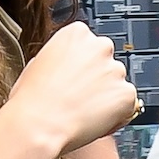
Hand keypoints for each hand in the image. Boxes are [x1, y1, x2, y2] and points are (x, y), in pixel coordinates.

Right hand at [0, 24, 134, 158]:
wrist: (37, 125)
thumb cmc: (30, 100)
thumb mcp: (38, 64)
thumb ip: (61, 59)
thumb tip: (69, 67)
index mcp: (76, 33)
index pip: (89, 46)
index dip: (82, 67)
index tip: (75, 80)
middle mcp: (100, 46)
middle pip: (106, 63)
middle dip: (97, 80)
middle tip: (79, 100)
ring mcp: (116, 70)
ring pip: (117, 84)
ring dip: (106, 98)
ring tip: (83, 114)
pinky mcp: (126, 94)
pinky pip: (128, 105)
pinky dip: (117, 116)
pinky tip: (94, 123)